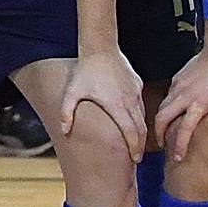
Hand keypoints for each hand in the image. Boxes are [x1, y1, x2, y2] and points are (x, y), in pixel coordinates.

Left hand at [57, 46, 148, 160]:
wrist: (100, 47)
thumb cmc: (85, 71)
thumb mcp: (72, 93)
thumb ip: (66, 113)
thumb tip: (64, 132)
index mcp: (117, 106)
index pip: (131, 133)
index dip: (134, 148)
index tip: (134, 160)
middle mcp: (130, 101)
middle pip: (141, 129)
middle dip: (140, 145)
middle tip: (137, 159)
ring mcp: (135, 92)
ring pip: (143, 117)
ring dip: (141, 132)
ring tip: (136, 144)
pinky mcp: (137, 84)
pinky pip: (141, 104)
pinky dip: (140, 116)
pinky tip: (135, 122)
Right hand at [155, 45, 207, 161]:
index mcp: (199, 105)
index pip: (184, 130)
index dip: (179, 145)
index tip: (178, 157)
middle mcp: (184, 97)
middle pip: (162, 118)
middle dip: (159, 133)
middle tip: (162, 144)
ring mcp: (178, 87)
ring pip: (161, 106)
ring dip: (161, 120)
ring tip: (165, 129)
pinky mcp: (177, 79)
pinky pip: (168, 96)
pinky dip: (167, 106)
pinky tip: (173, 110)